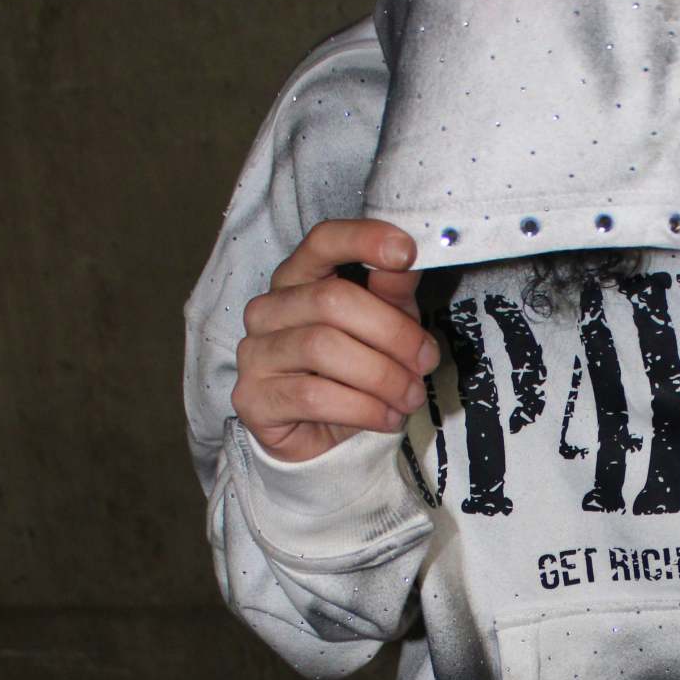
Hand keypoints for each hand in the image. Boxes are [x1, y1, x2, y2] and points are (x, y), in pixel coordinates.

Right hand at [232, 220, 437, 462]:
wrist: (318, 438)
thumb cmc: (352, 373)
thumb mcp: (383, 327)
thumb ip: (391, 293)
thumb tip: (408, 260)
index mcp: (298, 278)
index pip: (323, 241)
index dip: (363, 240)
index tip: (407, 251)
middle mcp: (268, 309)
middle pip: (332, 300)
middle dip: (393, 333)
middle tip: (426, 361)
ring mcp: (254, 352)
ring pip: (323, 348)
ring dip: (382, 376)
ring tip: (411, 396)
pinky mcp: (253, 398)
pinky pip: (314, 396)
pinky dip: (363, 409)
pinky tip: (388, 418)